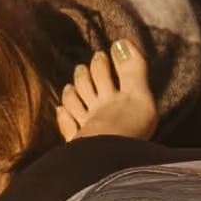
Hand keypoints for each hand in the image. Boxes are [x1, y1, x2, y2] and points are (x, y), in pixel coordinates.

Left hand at [50, 26, 162, 144]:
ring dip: (73, 92)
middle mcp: (99, 109)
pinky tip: (61, 110)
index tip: (110, 49)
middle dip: (89, 73)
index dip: (107, 62)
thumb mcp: (140, 96)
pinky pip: (68, 126)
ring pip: (76, 104)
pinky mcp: (79, 143)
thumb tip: (120, 41)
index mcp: (117, 98)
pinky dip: (64, 116)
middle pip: (90, 87)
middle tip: (88, 63)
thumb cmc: (130, 130)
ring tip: (70, 85)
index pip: (108, 74)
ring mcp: (87, 127)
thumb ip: (134, 69)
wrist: (108, 159)